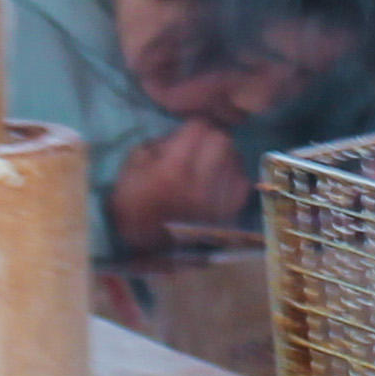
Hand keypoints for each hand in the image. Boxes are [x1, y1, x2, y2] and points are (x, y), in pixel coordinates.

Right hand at [109, 120, 252, 254]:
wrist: (143, 248)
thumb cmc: (132, 204)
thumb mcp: (133, 166)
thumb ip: (160, 143)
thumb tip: (184, 134)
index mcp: (172, 170)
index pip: (200, 127)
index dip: (192, 127)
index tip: (187, 135)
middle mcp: (199, 185)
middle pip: (223, 140)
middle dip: (211, 138)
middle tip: (200, 147)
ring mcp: (217, 202)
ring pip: (235, 159)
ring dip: (223, 156)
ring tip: (208, 165)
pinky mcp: (228, 215)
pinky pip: (242, 183)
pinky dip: (232, 177)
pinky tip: (219, 181)